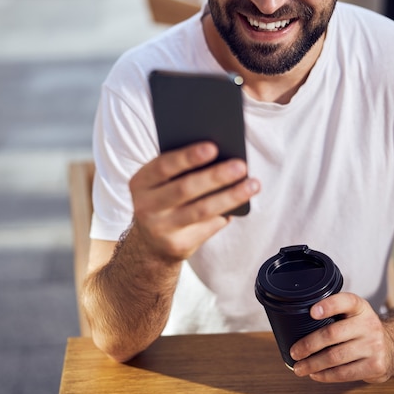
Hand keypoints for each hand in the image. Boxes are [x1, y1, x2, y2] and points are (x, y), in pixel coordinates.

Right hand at [129, 141, 259, 261]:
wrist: (152, 242)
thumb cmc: (165, 198)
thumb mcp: (163, 182)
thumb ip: (181, 169)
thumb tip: (221, 155)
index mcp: (140, 182)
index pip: (163, 166)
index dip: (188, 157)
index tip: (213, 147)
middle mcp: (145, 207)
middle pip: (184, 189)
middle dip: (215, 176)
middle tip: (240, 166)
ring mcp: (160, 229)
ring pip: (201, 211)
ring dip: (230, 196)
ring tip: (252, 184)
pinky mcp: (177, 246)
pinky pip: (208, 227)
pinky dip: (226, 213)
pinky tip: (242, 202)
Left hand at [290, 293, 393, 382]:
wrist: (392, 348)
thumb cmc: (362, 330)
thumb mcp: (352, 314)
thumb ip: (333, 313)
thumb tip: (295, 324)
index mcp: (360, 307)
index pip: (345, 301)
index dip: (328, 305)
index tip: (312, 312)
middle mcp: (369, 324)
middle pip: (332, 334)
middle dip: (308, 345)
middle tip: (295, 352)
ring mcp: (374, 345)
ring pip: (335, 357)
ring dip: (313, 364)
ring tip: (299, 368)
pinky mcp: (375, 365)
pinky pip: (345, 373)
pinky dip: (326, 375)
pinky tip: (315, 374)